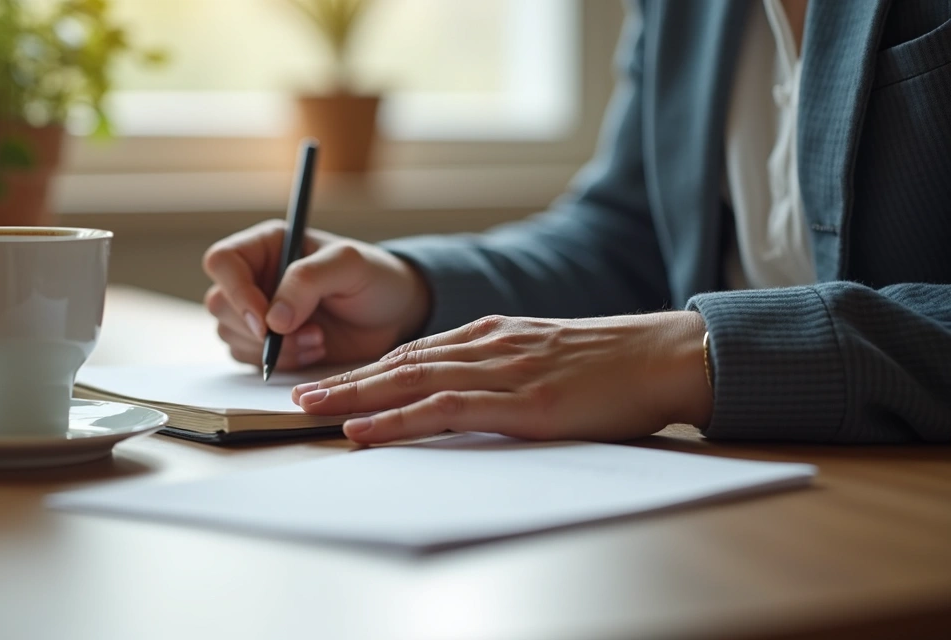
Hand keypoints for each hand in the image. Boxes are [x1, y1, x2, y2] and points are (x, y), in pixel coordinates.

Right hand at [202, 220, 431, 369]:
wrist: (395, 316)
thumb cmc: (375, 278)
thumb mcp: (349, 265)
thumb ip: (308, 280)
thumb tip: (271, 319)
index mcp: (267, 245)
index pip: (222, 261)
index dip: (236, 291)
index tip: (265, 321)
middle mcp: (255, 277)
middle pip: (220, 304)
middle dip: (260, 329)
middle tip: (309, 332)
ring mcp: (257, 312)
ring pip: (231, 336)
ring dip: (276, 349)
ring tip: (320, 339)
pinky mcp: (267, 344)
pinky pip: (249, 360)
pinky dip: (282, 362)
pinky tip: (315, 350)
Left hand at [292, 311, 712, 443]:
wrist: (664, 356)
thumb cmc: (612, 363)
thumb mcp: (546, 353)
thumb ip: (504, 365)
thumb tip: (468, 388)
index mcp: (494, 333)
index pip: (416, 350)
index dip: (370, 369)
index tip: (335, 382)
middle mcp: (488, 345)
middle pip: (401, 362)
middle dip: (347, 381)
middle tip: (301, 396)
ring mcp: (503, 372)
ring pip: (411, 381)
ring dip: (357, 398)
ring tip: (315, 411)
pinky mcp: (521, 404)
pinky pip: (444, 409)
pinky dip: (398, 419)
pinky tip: (367, 429)